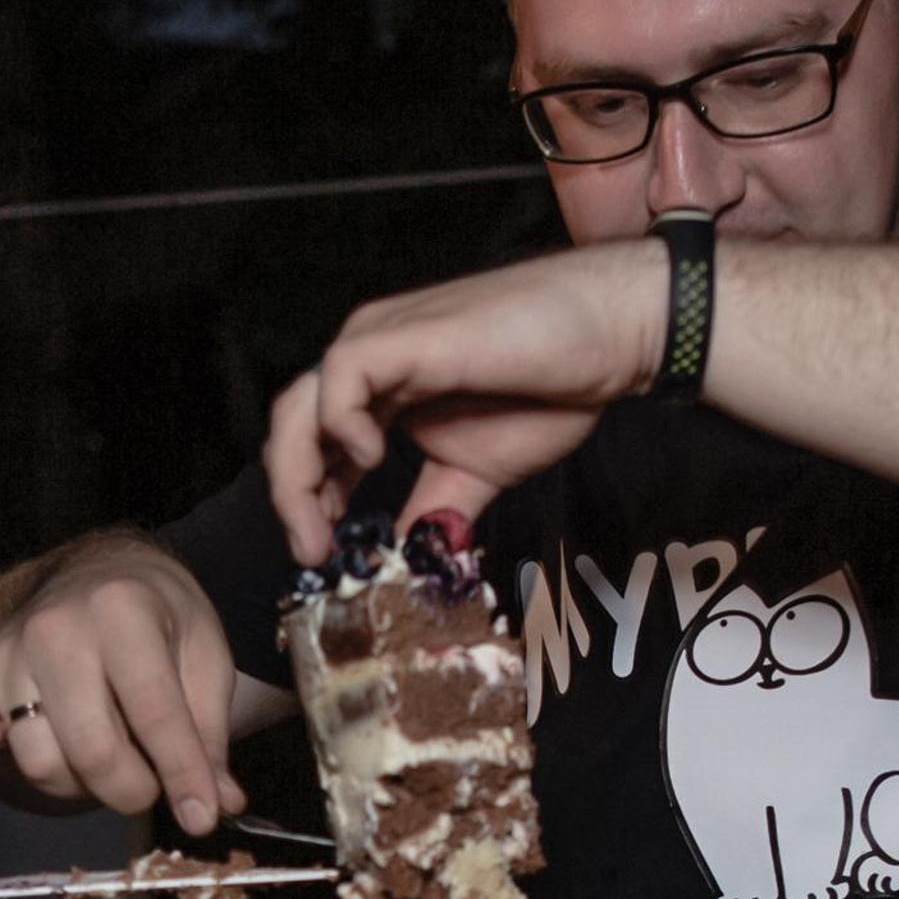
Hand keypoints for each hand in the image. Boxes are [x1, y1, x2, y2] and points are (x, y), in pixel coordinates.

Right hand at [0, 536, 246, 835]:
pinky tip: (22, 739)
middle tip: (147, 781)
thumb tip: (218, 804)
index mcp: (122, 610)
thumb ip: (209, 734)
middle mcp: (55, 628)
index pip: (153, 713)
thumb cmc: (158, 621)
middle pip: (91, 749)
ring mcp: (5, 651)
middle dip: (131, 789)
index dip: (183, 777)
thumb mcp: (204, 659)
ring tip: (101, 755)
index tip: (201, 818)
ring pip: (37, 759)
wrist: (103, 574)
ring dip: (77, 781)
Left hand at [262, 243, 666, 563]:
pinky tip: (371, 459)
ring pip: (300, 404)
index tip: (322, 555)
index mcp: (380, 392)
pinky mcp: (407, 335)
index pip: (313, 446)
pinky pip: (342, 372)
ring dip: (300, 473)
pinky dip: (341, 421)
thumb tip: (407, 563)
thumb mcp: (476, 474)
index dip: (306, 503)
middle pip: (289, 427)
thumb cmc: (550, 388)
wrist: (609, 339)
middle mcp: (370, 362)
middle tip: (311, 553)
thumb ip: (434, 512)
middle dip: (291, 496)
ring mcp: (384, 343)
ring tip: (325, 527)